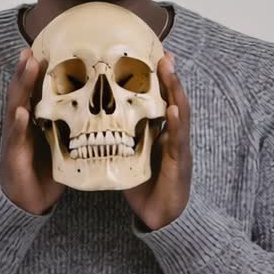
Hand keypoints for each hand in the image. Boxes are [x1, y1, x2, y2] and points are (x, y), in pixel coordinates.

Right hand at [0, 48, 65, 215]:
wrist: (28, 202)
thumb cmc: (46, 170)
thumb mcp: (62, 143)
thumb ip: (74, 124)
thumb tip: (105, 108)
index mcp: (33, 120)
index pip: (35, 90)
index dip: (39, 70)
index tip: (45, 48)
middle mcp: (21, 125)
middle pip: (22, 92)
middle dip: (26, 70)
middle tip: (31, 50)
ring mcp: (15, 139)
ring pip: (16, 107)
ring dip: (21, 85)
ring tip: (28, 66)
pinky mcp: (13, 156)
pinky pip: (16, 138)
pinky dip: (19, 124)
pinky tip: (21, 113)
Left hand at [124, 52, 191, 230]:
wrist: (160, 218)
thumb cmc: (144, 186)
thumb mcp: (130, 155)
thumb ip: (121, 137)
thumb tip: (93, 119)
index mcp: (162, 132)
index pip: (162, 101)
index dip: (159, 80)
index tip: (154, 56)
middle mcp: (174, 136)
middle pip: (175, 100)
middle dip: (170, 77)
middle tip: (165, 55)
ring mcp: (179, 148)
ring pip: (181, 114)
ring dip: (176, 90)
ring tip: (170, 70)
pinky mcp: (178, 164)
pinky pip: (177, 141)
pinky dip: (176, 124)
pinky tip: (174, 110)